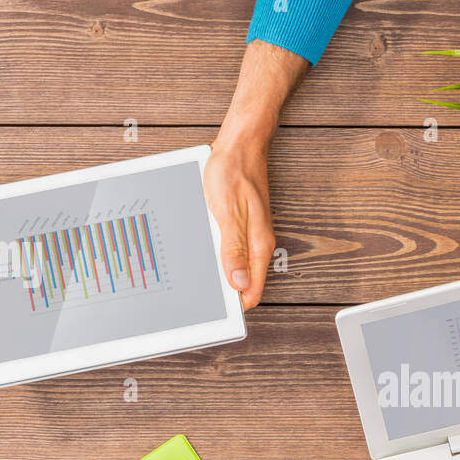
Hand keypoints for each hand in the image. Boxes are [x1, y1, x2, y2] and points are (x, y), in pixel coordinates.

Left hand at [203, 40, 309, 309]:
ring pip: (239, 268)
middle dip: (227, 295)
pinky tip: (206, 257)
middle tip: (202, 305)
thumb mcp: (227, 213)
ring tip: (201, 286)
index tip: (217, 315)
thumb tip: (237, 282)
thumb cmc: (233, 172)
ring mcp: (251, 235)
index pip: (252, 290)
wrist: (241, 144)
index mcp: (258, 245)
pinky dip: (221, 259)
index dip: (236, 306)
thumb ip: (232, 249)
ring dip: (223, 277)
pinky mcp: (242, 226)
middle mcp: (258, 243)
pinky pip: (233, 252)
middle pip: (245, 282)